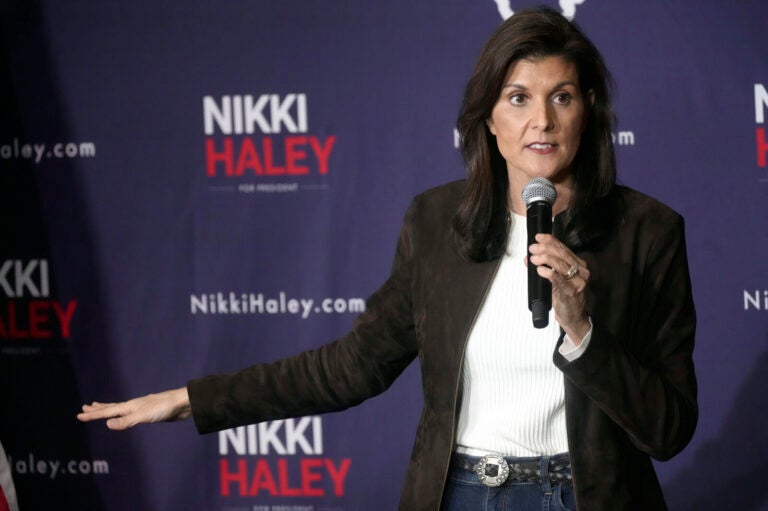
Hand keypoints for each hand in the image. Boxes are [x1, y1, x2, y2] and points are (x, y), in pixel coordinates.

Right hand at [77, 387, 191, 429]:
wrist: (183, 404)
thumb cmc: (164, 408)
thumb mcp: (143, 416)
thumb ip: (126, 421)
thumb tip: (107, 424)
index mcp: (130, 406)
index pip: (107, 411)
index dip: (93, 414)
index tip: (79, 414)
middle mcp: (133, 405)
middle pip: (112, 407)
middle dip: (98, 409)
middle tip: (84, 408)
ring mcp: (141, 408)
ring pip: (120, 409)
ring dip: (108, 409)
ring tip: (100, 407)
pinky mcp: (149, 412)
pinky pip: (129, 414)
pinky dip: (121, 414)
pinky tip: (125, 414)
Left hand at [528, 233, 590, 341]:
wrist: (573, 318)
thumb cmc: (564, 298)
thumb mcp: (554, 280)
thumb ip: (544, 267)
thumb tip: (529, 257)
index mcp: (578, 265)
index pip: (563, 248)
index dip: (550, 241)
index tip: (538, 237)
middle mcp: (581, 271)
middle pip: (562, 254)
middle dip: (545, 249)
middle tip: (533, 248)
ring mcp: (578, 281)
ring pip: (560, 264)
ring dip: (544, 259)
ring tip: (533, 258)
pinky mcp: (572, 291)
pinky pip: (559, 279)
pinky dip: (548, 272)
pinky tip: (540, 270)